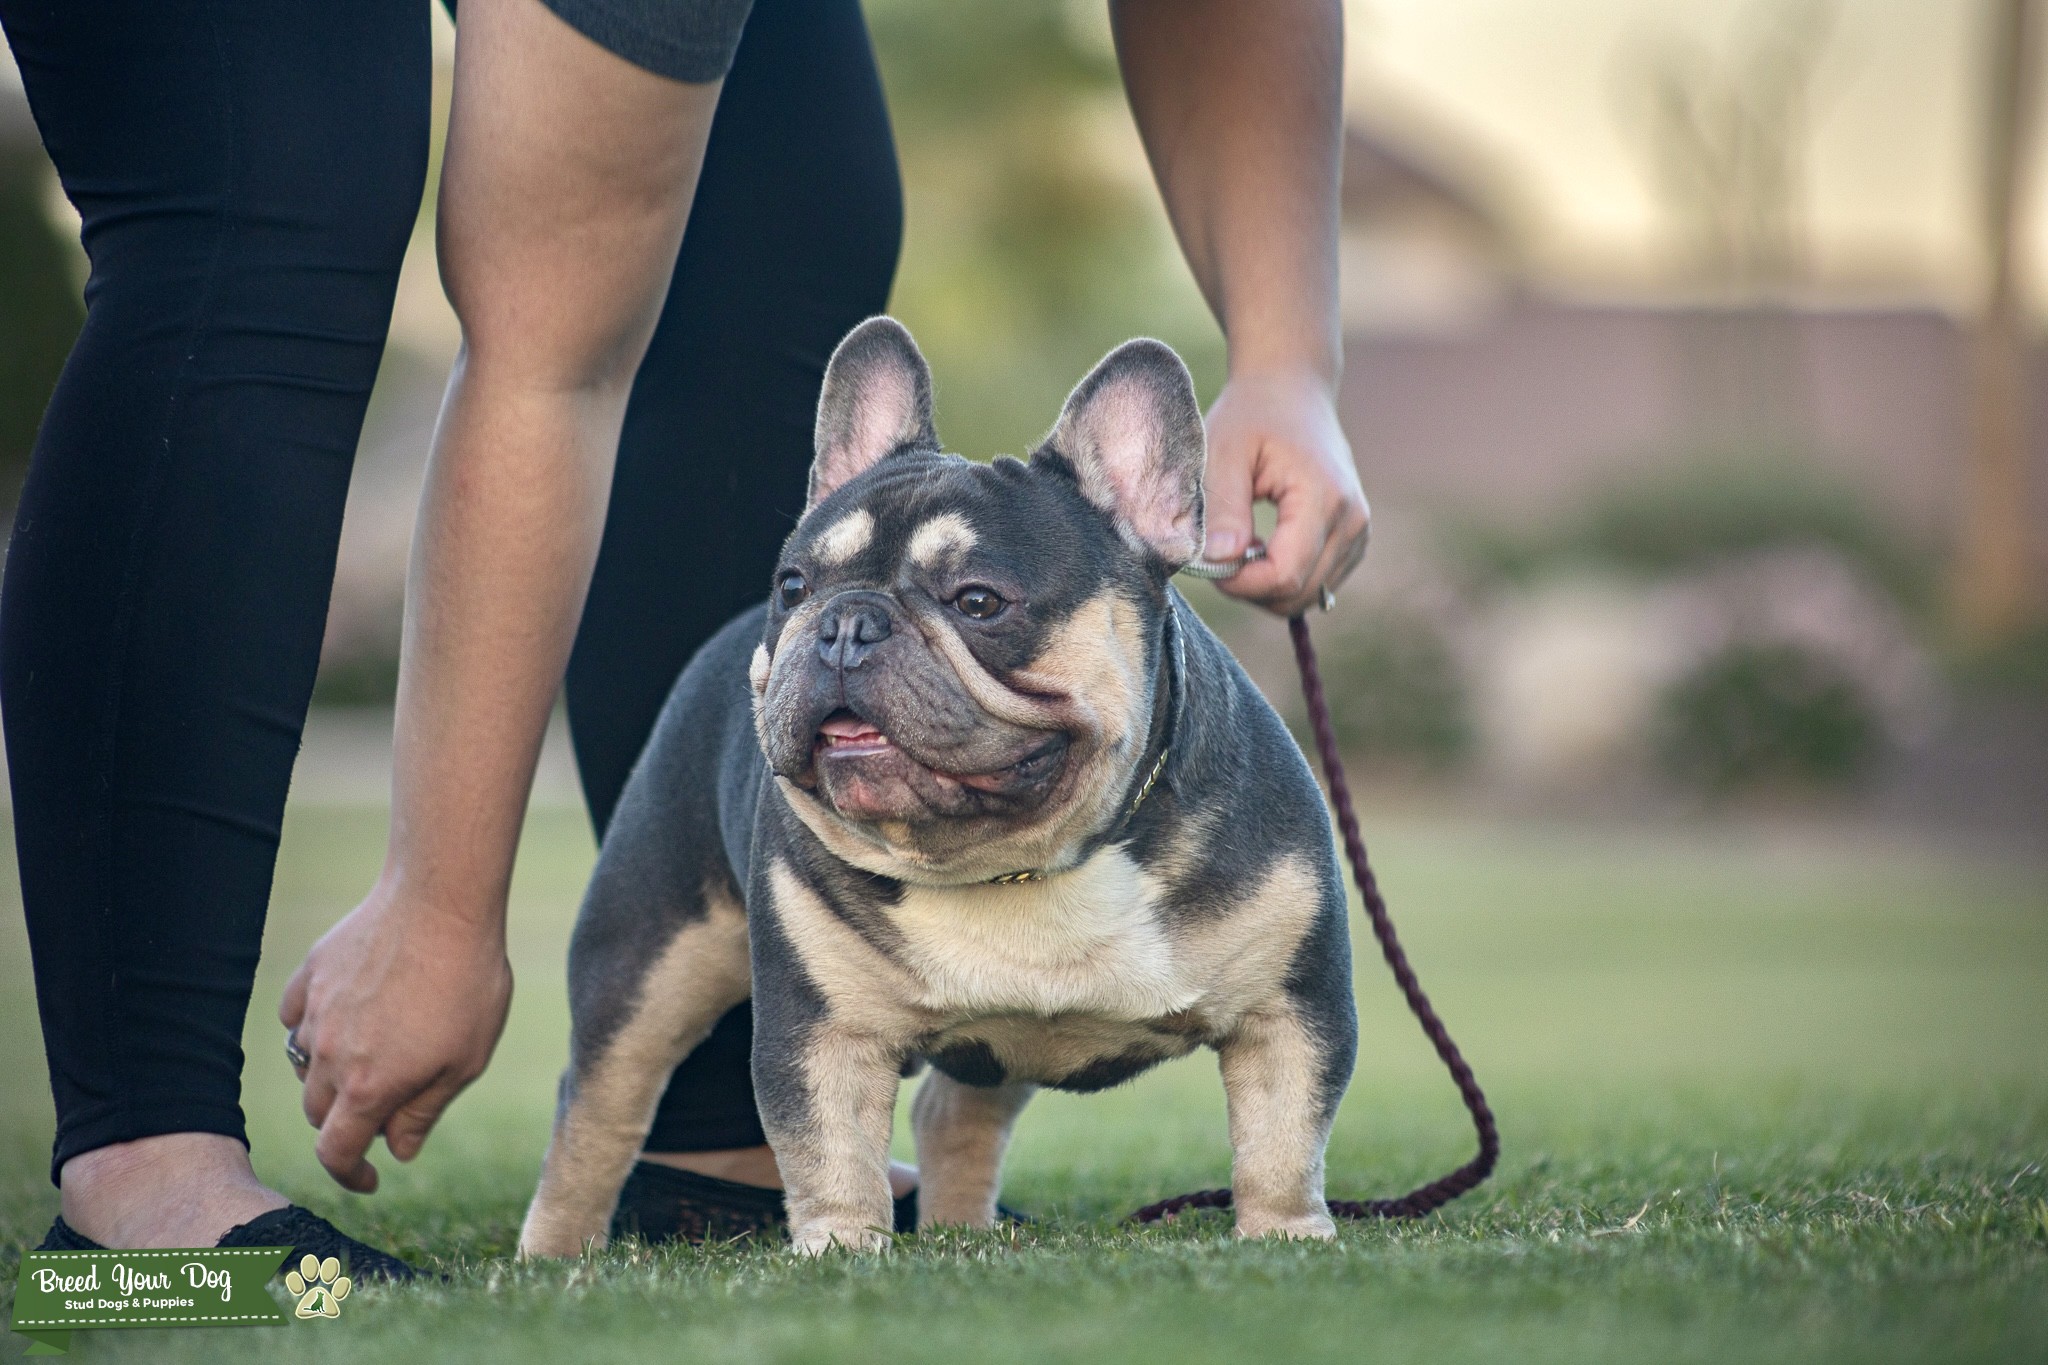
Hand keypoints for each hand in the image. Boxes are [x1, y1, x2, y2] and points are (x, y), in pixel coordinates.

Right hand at [279, 884, 512, 1191]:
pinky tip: (342, 1016)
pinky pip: (295, 1014)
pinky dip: (311, 1026)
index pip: (335, 1152)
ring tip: (373, 1053)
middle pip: (317, 1110)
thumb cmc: (468, 983)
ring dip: (329, 1073)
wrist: (441, 903)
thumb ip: (425, 1111)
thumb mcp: (466, 1060)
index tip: (368, 1177)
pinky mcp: (312, 973)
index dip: (349, 1175)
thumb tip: (397, 1150)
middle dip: (345, 1120)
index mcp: (369, 1087)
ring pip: (302, 1063)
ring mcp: (316, 1012)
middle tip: (385, 1105)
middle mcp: (330, 1055)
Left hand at [1200, 369, 1368, 616]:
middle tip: (1219, 553)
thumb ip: (1223, 509)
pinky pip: (1317, 584)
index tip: (1210, 560)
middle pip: (1298, 594)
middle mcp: (1352, 521)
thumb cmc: (1251, 417)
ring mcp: (1359, 533)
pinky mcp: (1354, 540)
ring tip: (1241, 543)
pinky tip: (1263, 546)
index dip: (1240, 583)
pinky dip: (1284, 578)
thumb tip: (1222, 561)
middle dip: (1251, 588)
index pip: (1284, 576)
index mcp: (1323, 498)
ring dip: (1266, 585)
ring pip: (1309, 596)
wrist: (1291, 392)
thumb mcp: (1224, 452)